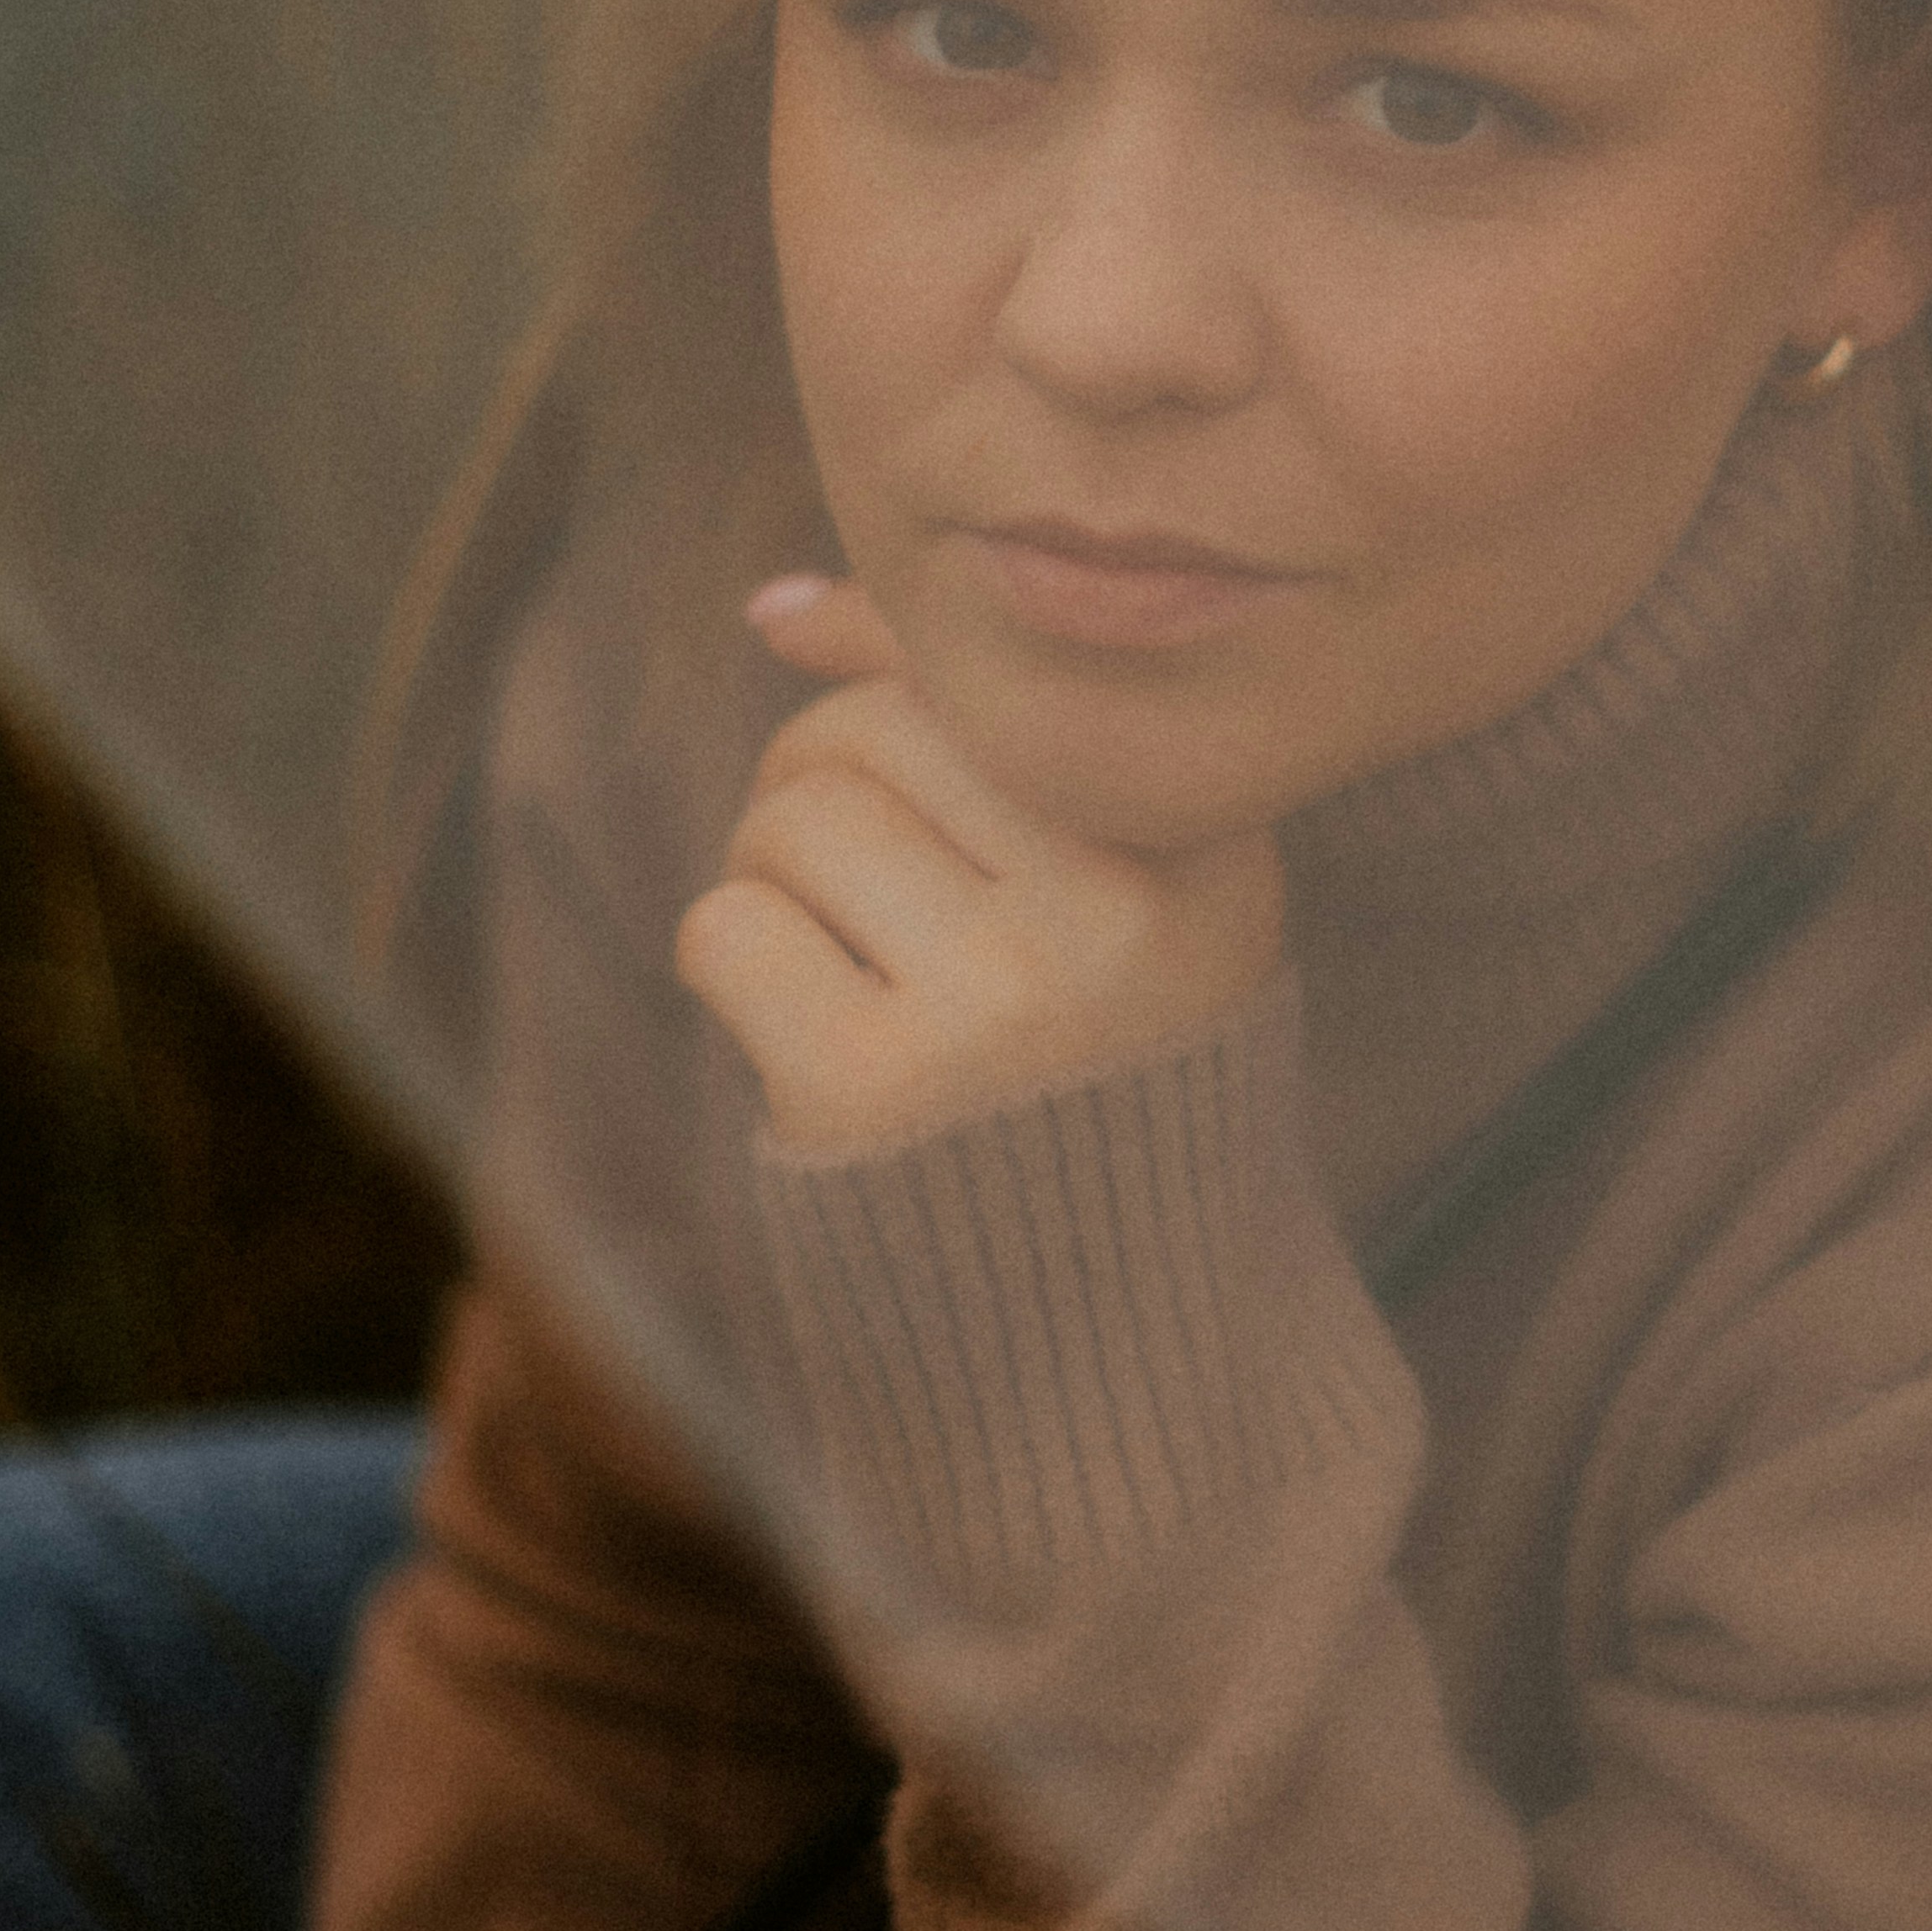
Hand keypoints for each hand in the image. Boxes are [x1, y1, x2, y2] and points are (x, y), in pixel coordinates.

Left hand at [677, 576, 1284, 1156]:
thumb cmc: (1083, 1059)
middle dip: (821, 783)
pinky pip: (727, 927)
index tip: (852, 708)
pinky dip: (733, 963)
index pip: (998, 669)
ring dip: (774, 878)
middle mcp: (1119, 911)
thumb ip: (961, 719)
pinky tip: (803, 1028)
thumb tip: (773, 605)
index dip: (890, 669)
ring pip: (792, 816)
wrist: (1108, 1326)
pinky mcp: (874, 1089)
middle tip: (861, 883)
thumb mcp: (1102, 883)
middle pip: (874, 728)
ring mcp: (1000, 1003)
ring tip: (846, 958)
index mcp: (1204, 844)